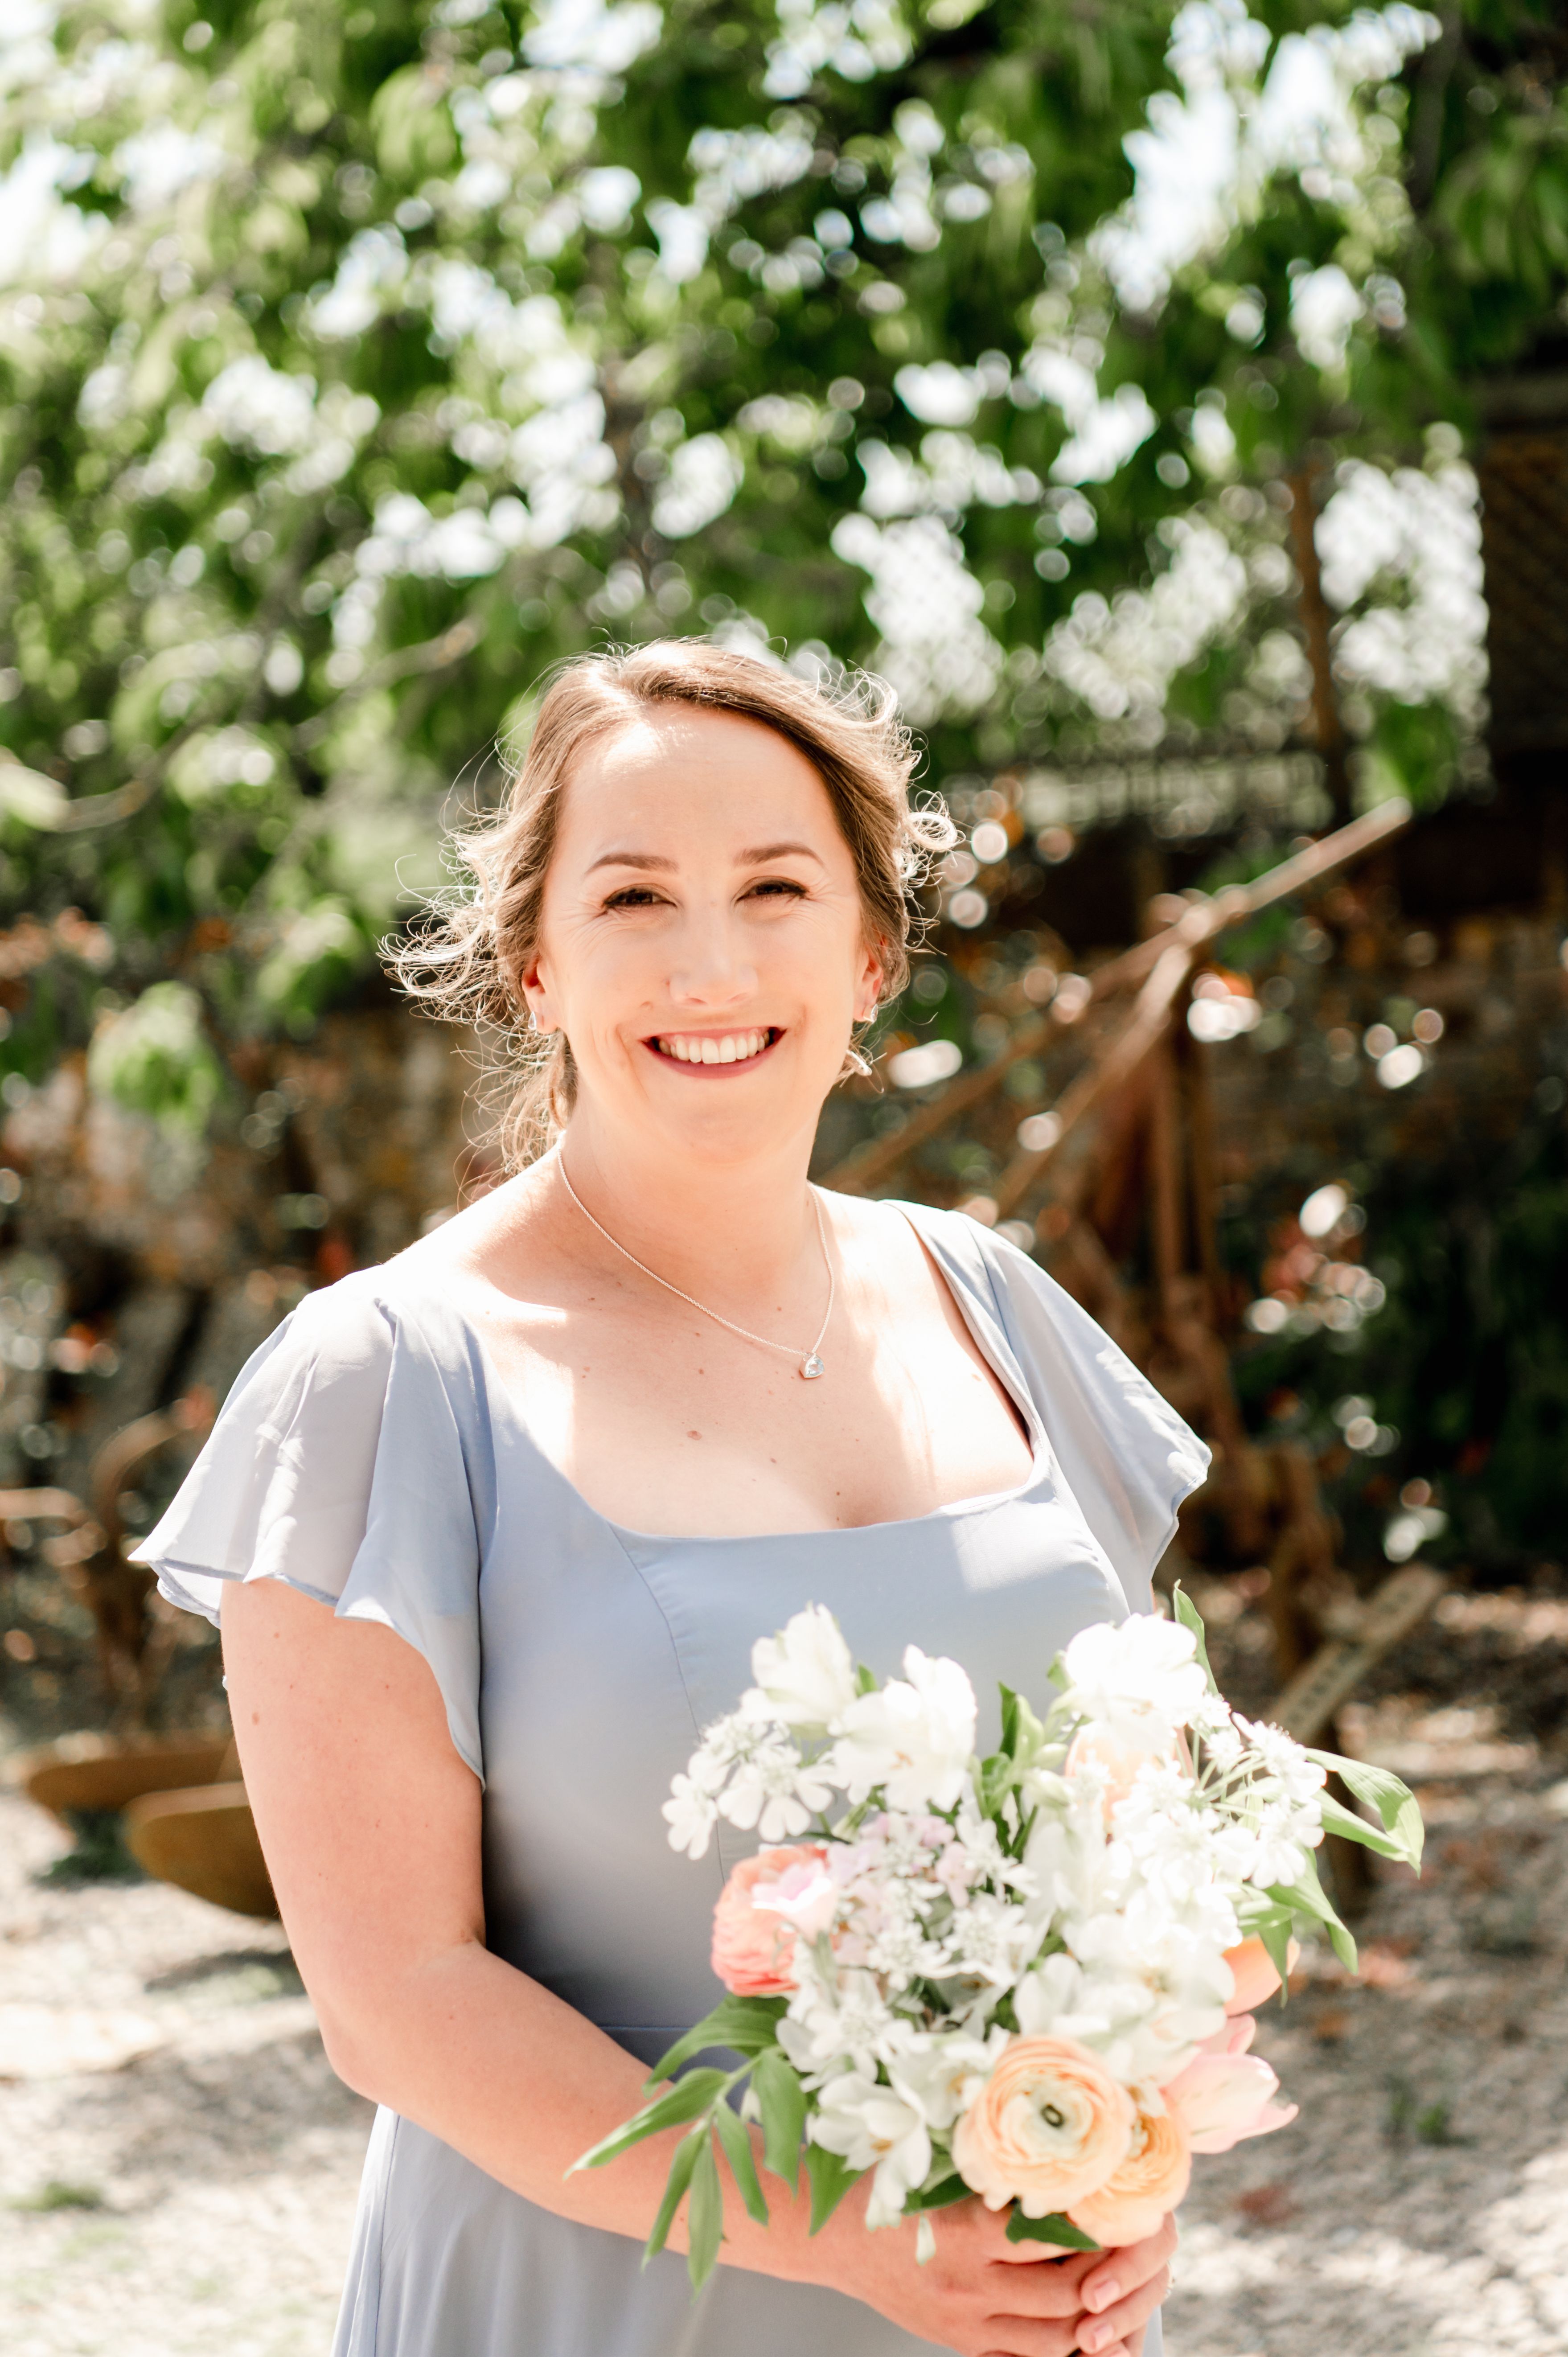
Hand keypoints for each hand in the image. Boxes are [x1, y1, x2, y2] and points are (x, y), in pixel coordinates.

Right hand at [810, 2192, 1175, 2356]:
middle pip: (1063, 2295)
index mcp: (967, 2230)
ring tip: (1103, 2285)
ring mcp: (965, 2321)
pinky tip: (1071, 2320)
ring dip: (1085, 2317)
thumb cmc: (888, 2189)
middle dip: (1101, 2276)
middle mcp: (970, 2283)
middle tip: (1123, 2249)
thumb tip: (1061, 2153)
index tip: (1116, 2206)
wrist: (832, 2237)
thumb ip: (996, 2169)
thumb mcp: (940, 2168)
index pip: (1054, 2237)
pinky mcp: (958, 2343)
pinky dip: (1053, 2345)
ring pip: (1051, 2338)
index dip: (1094, 2226)